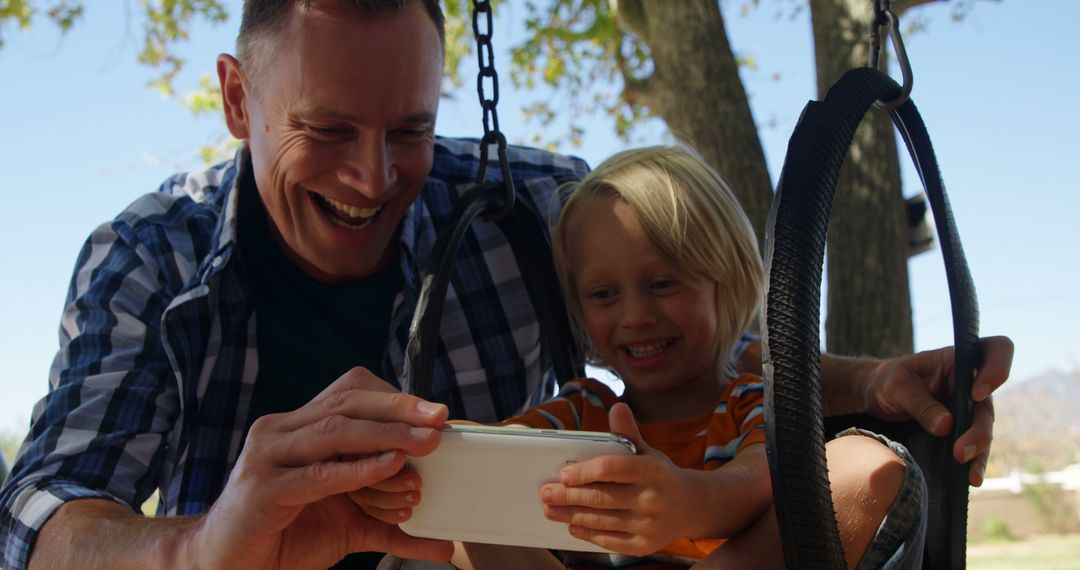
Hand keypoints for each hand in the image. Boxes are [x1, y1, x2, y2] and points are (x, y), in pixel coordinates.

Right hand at [189, 367, 453, 568]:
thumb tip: (445, 542)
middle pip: (345, 403)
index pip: (349, 393)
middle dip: (398, 409)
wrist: (225, 566)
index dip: (394, 398)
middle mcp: (278, 431)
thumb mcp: (348, 525)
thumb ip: (392, 524)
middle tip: (439, 419)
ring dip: (386, 436)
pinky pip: (317, 474)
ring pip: (334, 431)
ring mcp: (266, 457)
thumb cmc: (284, 538)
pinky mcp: (262, 490)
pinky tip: (391, 466)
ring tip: (426, 444)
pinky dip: (358, 469)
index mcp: (296, 427)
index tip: (436, 413)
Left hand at [539, 403, 699, 555]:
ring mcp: (649, 525)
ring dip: (571, 515)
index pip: (611, 468)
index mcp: (652, 471)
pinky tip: (573, 526)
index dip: (584, 471)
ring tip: (551, 509)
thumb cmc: (660, 475)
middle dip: (568, 495)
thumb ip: (628, 433)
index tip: (563, 474)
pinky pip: (610, 540)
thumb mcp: (648, 452)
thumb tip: (617, 407)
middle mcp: (652, 499)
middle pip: (601, 497)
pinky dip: (588, 533)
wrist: (691, 506)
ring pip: (601, 520)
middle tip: (546, 492)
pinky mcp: (645, 545)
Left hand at [861, 335, 1012, 485]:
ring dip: (978, 451)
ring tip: (968, 472)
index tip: (976, 393)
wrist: (876, 398)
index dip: (997, 369)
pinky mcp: (963, 430)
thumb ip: (920, 403)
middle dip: (979, 430)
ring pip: (984, 429)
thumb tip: (946, 427)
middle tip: (960, 451)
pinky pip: (975, 446)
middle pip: (988, 404)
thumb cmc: (888, 381)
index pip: (997, 350)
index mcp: (958, 360)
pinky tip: (971, 479)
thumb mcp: (896, 387)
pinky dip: (974, 462)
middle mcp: (971, 384)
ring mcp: (969, 409)